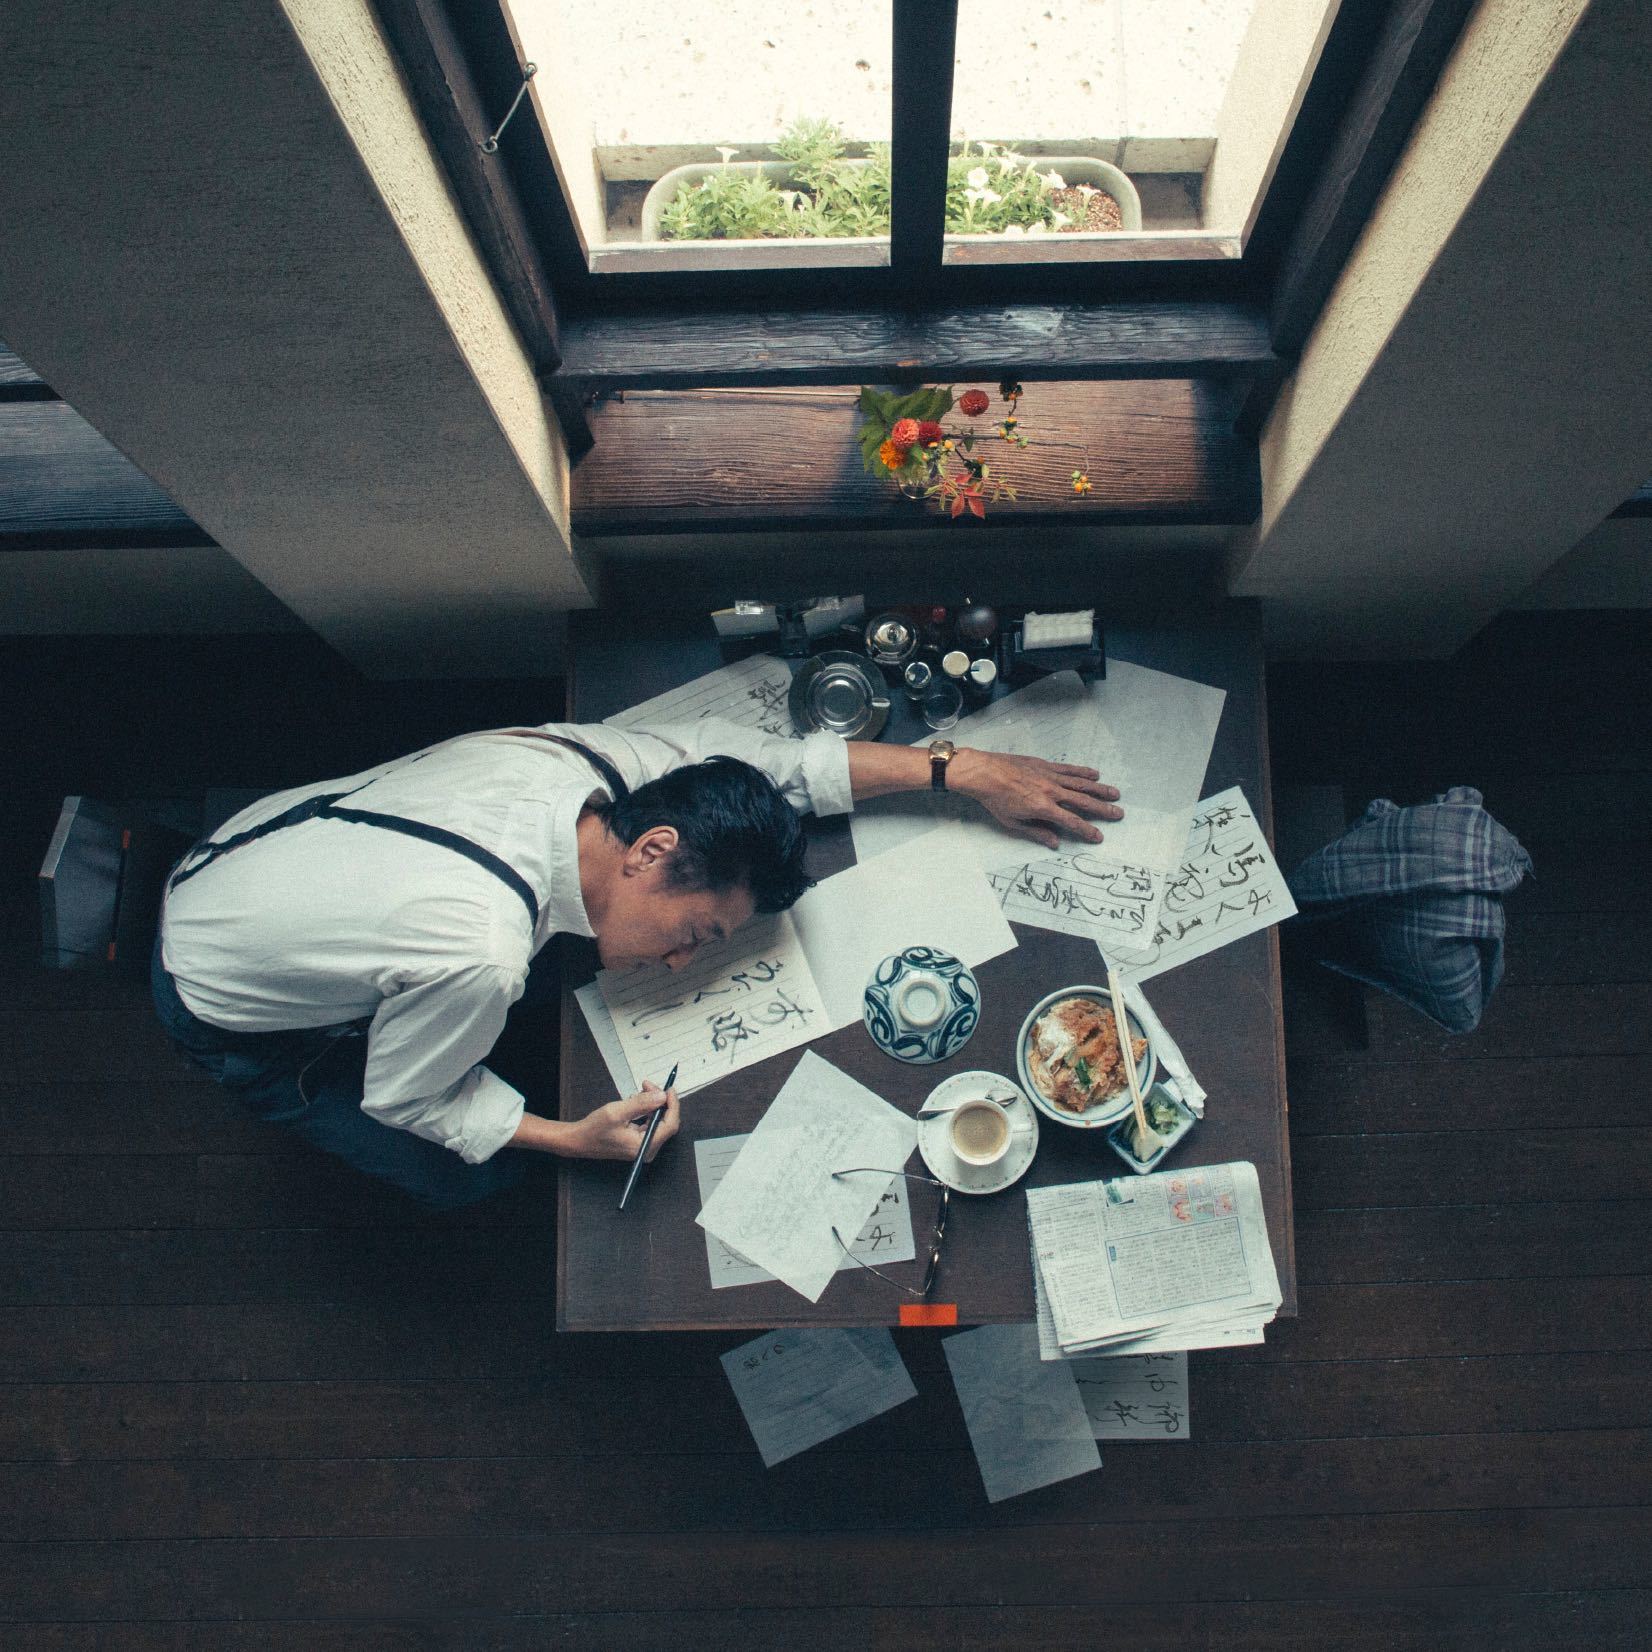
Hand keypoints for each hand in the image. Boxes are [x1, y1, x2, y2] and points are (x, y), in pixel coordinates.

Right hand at [570, 1081, 679, 1160]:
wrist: (579, 1140)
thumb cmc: (594, 1130)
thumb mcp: (617, 1112)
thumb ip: (641, 1103)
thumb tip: (662, 1096)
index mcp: (644, 1146)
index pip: (670, 1125)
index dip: (672, 1105)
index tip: (669, 1089)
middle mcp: (647, 1150)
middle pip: (666, 1122)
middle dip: (660, 1101)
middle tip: (649, 1086)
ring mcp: (643, 1147)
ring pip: (659, 1121)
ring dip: (653, 1103)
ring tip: (643, 1090)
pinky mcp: (639, 1143)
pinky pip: (651, 1124)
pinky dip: (648, 1110)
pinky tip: (639, 1100)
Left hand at [950, 749, 1122, 851]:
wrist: (984, 772)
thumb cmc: (995, 798)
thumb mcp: (1013, 823)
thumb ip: (1036, 832)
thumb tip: (1055, 843)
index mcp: (1043, 808)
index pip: (1071, 822)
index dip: (1087, 830)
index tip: (1099, 836)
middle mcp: (1050, 791)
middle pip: (1083, 801)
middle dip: (1102, 809)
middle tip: (1118, 813)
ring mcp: (1049, 776)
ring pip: (1080, 783)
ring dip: (1099, 789)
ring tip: (1115, 793)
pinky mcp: (1045, 766)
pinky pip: (1068, 769)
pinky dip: (1083, 771)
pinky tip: (1095, 774)